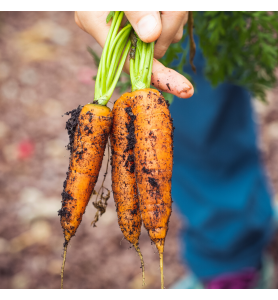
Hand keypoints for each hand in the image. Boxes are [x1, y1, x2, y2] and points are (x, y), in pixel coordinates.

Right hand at [75, 11, 193, 97]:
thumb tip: (151, 36)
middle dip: (170, 28)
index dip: (158, 76)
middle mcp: (113, 30)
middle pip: (153, 48)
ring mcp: (130, 25)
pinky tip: (168, 4)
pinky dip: (175, 13)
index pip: (130, 63)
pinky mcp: (146, 19)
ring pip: (166, 36)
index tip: (183, 89)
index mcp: (96, 23)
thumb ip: (135, 9)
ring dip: (175, 16)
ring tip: (167, 2)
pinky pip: (170, 25)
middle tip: (173, 5)